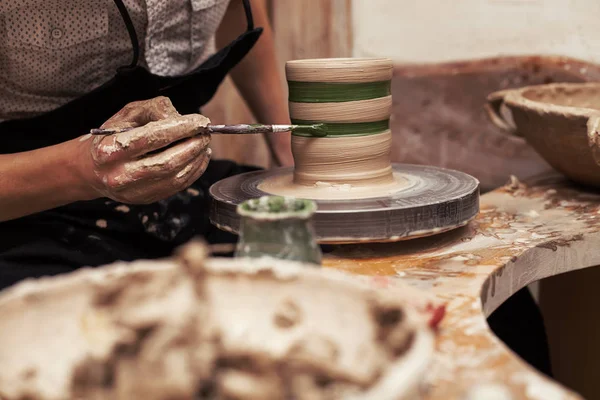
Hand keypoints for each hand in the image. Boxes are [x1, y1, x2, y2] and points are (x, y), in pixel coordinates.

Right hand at [78, 97, 211, 203]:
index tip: (200, 121)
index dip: (181, 129)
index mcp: (109, 150)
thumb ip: (155, 110)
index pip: (151, 137)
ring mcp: (132, 191)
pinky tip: (199, 158)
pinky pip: (177, 187)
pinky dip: (194, 171)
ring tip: (204, 144)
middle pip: (167, 162)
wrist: (92, 168)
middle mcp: (119, 175)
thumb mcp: (128, 113)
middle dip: (193, 146)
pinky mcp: (145, 199)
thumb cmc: (112, 136)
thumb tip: (182, 119)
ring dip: (196, 159)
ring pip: (175, 177)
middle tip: (206, 133)